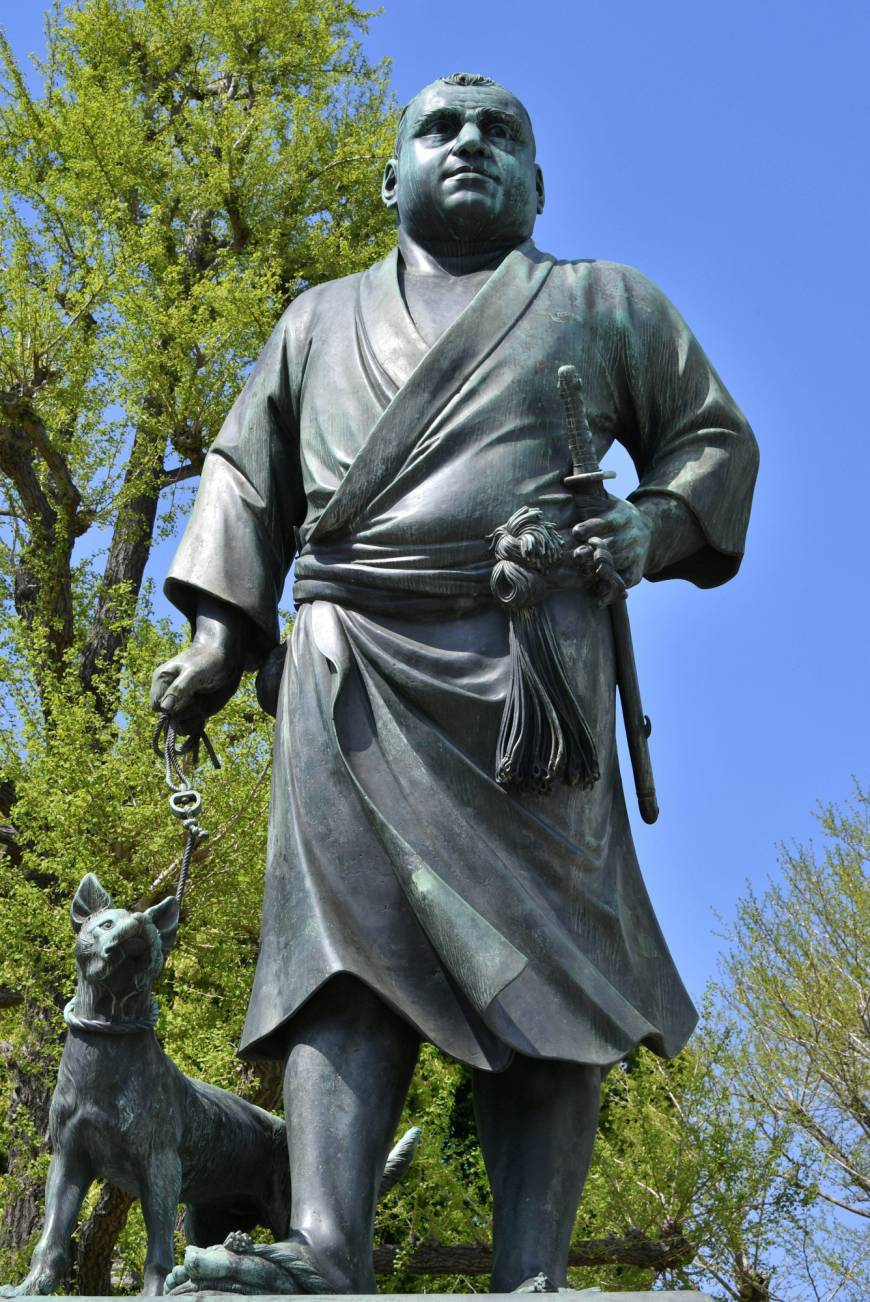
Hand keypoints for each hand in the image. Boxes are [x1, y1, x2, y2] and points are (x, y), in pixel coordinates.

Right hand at [150, 599, 246, 732]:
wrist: (228, 659)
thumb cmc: (208, 660)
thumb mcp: (194, 673)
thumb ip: (178, 689)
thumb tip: (164, 709)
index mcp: (162, 681)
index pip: (157, 706)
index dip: (171, 707)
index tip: (186, 697)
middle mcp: (169, 694)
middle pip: (169, 718)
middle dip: (186, 710)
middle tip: (198, 695)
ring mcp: (181, 703)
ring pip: (179, 725)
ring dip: (194, 717)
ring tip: (203, 700)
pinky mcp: (193, 710)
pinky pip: (188, 727)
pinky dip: (197, 724)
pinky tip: (205, 710)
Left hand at [572, 495, 651, 588]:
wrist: (648, 530)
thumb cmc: (614, 514)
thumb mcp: (605, 499)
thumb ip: (589, 489)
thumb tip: (569, 477)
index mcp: (621, 515)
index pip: (607, 521)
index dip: (592, 526)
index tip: (578, 531)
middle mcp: (630, 535)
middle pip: (612, 545)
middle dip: (594, 551)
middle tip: (578, 556)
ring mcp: (635, 554)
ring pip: (618, 564)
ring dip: (601, 569)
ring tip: (586, 572)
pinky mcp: (636, 571)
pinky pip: (625, 582)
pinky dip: (612, 589)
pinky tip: (597, 595)